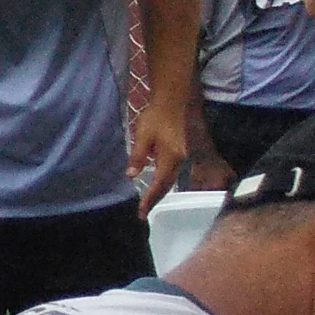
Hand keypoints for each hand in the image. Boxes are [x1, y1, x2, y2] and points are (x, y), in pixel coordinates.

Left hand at [130, 96, 191, 211]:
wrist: (175, 101)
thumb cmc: (157, 116)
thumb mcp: (143, 135)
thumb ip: (137, 156)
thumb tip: (131, 175)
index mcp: (171, 157)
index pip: (159, 184)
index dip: (150, 199)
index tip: (141, 211)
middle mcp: (180, 160)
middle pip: (168, 185)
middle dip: (155, 200)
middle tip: (143, 213)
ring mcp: (183, 156)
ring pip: (172, 179)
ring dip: (160, 192)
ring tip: (149, 204)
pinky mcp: (182, 151)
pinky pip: (174, 172)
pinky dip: (165, 182)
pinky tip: (158, 186)